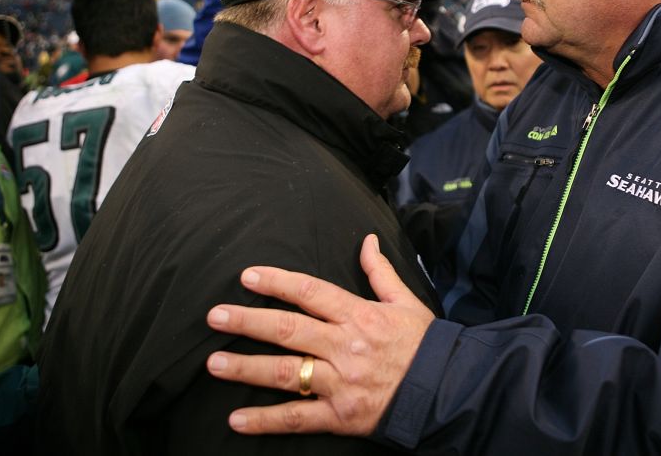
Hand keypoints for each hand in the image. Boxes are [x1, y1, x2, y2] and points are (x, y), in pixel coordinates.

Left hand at [205, 234, 435, 435]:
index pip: (311, 292)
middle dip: (247, 321)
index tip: (248, 276)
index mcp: (359, 315)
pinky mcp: (340, 417)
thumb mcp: (406, 302)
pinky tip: (236, 420)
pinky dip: (265, 421)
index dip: (278, 282)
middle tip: (214, 316)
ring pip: (285, 373)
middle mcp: (345, 346)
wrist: (447, 391)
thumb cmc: (425, 345)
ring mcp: (340, 383)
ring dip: (246, 368)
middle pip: (288, 329)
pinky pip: (297, 418)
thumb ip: (380, 273)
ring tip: (214, 363)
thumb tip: (367, 240)